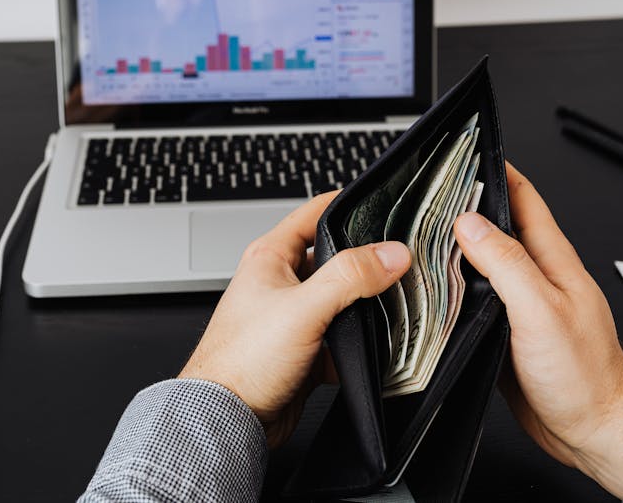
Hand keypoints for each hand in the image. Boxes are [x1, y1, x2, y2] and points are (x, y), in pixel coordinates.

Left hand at [179, 192, 410, 447]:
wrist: (227, 419)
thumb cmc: (240, 362)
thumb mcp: (302, 308)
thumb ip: (349, 278)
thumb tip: (390, 254)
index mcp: (270, 258)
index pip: (314, 214)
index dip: (346, 204)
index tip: (379, 203)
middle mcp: (280, 284)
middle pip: (334, 259)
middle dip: (365, 263)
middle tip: (396, 262)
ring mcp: (292, 317)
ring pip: (340, 300)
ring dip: (363, 306)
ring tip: (387, 305)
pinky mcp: (303, 350)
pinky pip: (340, 338)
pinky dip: (357, 343)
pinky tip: (369, 348)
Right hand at [454, 163, 622, 500]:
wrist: (592, 429)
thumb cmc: (583, 375)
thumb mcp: (542, 310)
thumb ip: (507, 263)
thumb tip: (470, 224)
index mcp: (552, 260)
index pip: (523, 199)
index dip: (498, 171)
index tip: (469, 154)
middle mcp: (536, 276)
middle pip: (498, 227)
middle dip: (467, 205)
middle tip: (432, 192)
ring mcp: (521, 303)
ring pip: (482, 263)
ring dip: (456, 247)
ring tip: (423, 233)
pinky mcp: (505, 331)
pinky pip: (476, 298)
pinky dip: (455, 287)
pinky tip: (434, 289)